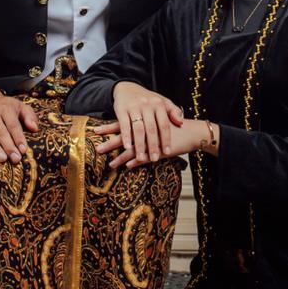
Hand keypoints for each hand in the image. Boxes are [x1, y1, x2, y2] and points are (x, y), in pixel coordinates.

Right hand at [0, 76, 38, 162]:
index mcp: (6, 109)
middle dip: (8, 146)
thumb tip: (35, 129)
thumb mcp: (20, 106)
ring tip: (2, 159)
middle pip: (1, 132)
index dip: (18, 137)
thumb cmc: (7, 107)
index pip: (13, 125)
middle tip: (16, 159)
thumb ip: (30, 116)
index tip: (23, 149)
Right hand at [95, 81, 183, 164]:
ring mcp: (134, 107)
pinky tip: (127, 147)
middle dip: (153, 145)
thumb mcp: (161, 102)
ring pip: (138, 128)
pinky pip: (124, 125)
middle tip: (155, 158)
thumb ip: (173, 111)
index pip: (164, 124)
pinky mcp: (122, 109)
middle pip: (151, 128)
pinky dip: (126, 137)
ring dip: (139, 144)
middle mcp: (147, 105)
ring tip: (141, 157)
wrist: (127, 88)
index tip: (168, 152)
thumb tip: (181, 122)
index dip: (166, 139)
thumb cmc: (147, 99)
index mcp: (159, 104)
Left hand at [95, 116, 211, 169]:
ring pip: (134, 150)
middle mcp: (146, 130)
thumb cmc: (174, 127)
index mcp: (143, 122)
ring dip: (121, 157)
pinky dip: (136, 162)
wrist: (192, 132)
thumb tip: (128, 129)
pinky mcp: (160, 151)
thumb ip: (144, 125)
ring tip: (110, 164)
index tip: (95, 131)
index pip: (123, 124)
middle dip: (110, 143)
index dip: (109, 128)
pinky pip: (146, 158)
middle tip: (97, 148)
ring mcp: (152, 141)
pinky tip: (128, 167)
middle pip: (124, 137)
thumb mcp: (158, 122)